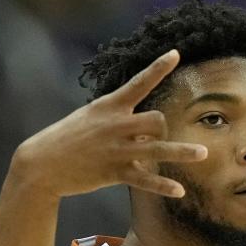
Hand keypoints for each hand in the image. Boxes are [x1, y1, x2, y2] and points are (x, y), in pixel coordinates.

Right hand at [11, 49, 205, 197]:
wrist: (41, 164)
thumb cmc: (66, 139)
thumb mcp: (89, 118)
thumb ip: (117, 118)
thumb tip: (144, 127)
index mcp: (109, 106)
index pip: (139, 82)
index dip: (158, 67)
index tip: (176, 53)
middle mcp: (116, 125)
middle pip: (157, 120)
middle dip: (164, 129)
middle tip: (159, 140)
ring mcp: (116, 149)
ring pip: (158, 149)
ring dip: (183, 152)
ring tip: (204, 154)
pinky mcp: (114, 172)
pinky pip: (145, 179)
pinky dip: (163, 186)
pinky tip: (179, 191)